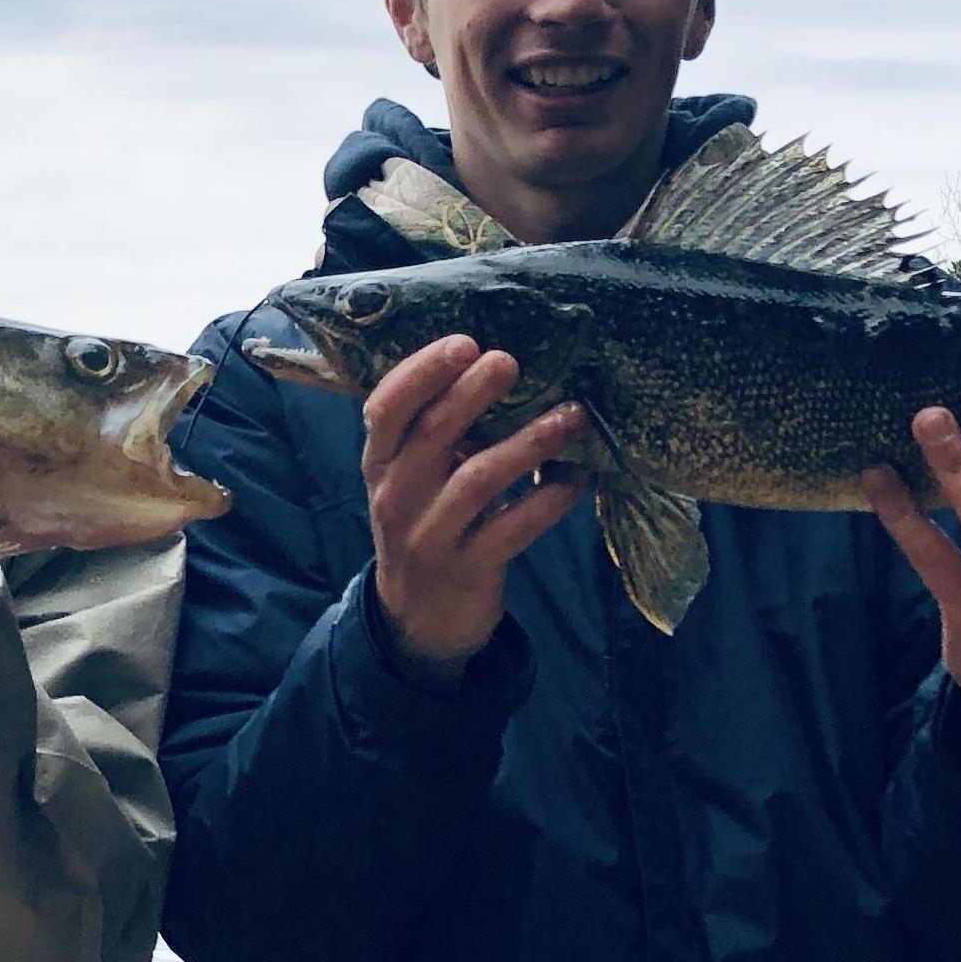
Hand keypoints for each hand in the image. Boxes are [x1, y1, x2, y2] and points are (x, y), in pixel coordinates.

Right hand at [363, 334, 591, 684]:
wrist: (419, 618)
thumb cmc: (424, 524)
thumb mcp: (411, 478)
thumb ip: (436, 431)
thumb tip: (495, 363)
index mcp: (380, 463)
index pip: (386, 408)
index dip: (422, 373)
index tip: (463, 343)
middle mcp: (397, 496)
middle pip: (433, 435)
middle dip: (473, 394)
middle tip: (510, 361)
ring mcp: (431, 536)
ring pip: (480, 480)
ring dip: (529, 443)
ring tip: (571, 415)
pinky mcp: (469, 568)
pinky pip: (515, 528)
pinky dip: (551, 500)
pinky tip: (580, 477)